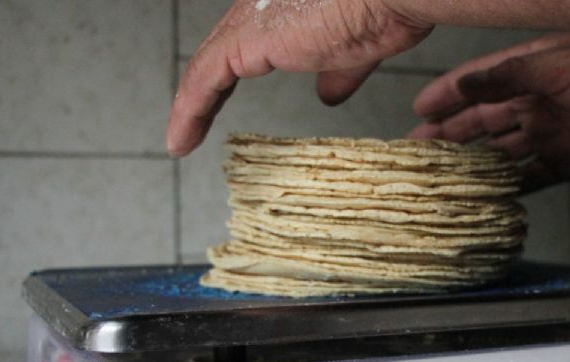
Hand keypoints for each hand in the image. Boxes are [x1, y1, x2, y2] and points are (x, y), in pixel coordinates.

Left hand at [168, 0, 432, 155]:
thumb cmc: (387, 7)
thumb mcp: (359, 44)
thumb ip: (340, 67)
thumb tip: (328, 93)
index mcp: (289, 0)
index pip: (258, 32)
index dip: (247, 59)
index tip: (238, 88)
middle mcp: (264, 1)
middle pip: (228, 46)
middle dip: (213, 83)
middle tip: (199, 116)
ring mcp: (252, 15)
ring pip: (210, 63)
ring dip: (194, 103)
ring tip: (184, 136)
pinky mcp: (246, 39)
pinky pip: (205, 78)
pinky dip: (190, 111)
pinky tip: (182, 140)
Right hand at [409, 34, 569, 184]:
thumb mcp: (560, 62)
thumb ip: (509, 76)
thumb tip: (463, 85)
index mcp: (531, 70)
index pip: (478, 83)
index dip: (447, 95)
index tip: (418, 109)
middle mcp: (535, 101)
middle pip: (482, 121)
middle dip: (449, 135)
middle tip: (417, 153)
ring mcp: (550, 133)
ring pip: (500, 152)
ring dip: (471, 164)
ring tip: (439, 178)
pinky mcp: (567, 162)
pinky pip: (529, 177)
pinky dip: (507, 188)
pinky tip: (482, 196)